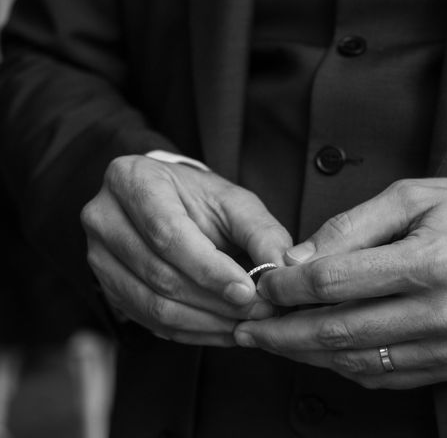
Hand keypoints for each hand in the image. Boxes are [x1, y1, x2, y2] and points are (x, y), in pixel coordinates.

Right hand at [81, 155, 291, 345]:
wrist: (167, 203)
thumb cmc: (201, 199)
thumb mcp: (235, 202)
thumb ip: (261, 232)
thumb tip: (282, 269)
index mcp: (131, 181)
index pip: (168, 234)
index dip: (209, 269)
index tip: (247, 290)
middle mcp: (104, 219)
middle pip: (159, 274)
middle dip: (214, 301)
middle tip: (258, 312)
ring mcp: (98, 258)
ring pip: (153, 305)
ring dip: (206, 322)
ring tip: (247, 324)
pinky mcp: (108, 289)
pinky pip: (150, 322)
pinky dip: (192, 332)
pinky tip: (224, 331)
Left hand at [234, 178, 446, 388]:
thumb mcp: (412, 197)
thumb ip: (352, 226)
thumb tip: (299, 258)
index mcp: (431, 263)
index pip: (337, 282)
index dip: (290, 286)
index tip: (265, 283)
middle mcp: (441, 314)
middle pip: (338, 330)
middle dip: (282, 330)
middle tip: (248, 327)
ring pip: (354, 360)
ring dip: (303, 353)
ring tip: (270, 341)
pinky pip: (381, 376)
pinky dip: (340, 365)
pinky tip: (315, 352)